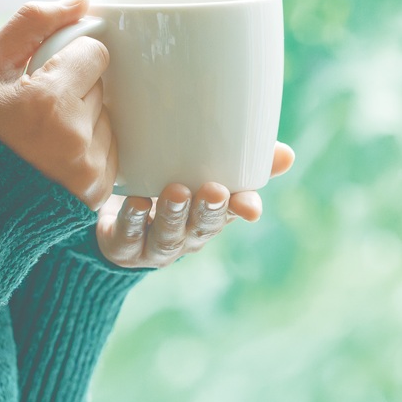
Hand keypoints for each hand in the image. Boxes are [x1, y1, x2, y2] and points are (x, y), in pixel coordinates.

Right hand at [0, 0, 116, 209]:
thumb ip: (32, 23)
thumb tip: (83, 0)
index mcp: (49, 99)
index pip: (94, 54)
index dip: (68, 61)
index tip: (45, 76)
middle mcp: (76, 135)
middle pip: (101, 86)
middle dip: (74, 90)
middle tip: (38, 111)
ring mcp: (90, 168)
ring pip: (107, 118)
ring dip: (83, 120)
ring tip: (44, 138)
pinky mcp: (99, 190)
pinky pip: (110, 150)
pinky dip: (88, 148)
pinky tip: (55, 157)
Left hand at [95, 143, 295, 268]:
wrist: (113, 219)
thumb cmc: (165, 186)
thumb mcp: (201, 171)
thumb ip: (239, 160)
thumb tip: (287, 155)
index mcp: (208, 217)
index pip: (232, 214)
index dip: (242, 209)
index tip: (250, 205)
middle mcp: (185, 235)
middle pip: (201, 227)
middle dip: (208, 211)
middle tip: (213, 191)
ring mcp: (154, 245)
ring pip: (167, 235)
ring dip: (172, 215)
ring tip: (175, 193)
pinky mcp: (122, 247)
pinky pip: (127, 237)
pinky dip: (132, 221)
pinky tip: (134, 203)